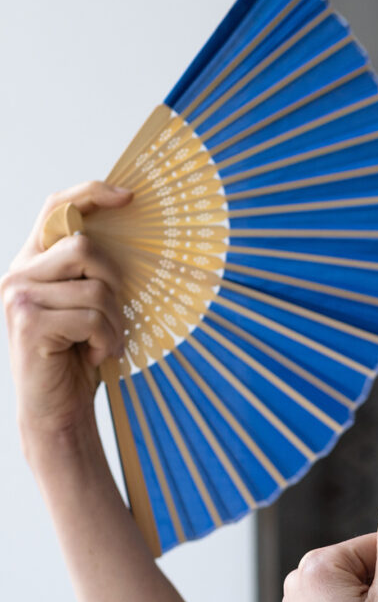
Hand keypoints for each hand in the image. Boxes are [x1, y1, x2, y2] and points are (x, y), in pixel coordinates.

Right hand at [2, 182, 130, 451]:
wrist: (57, 408)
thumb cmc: (78, 355)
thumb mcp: (89, 305)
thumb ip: (93, 273)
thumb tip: (135, 237)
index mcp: (34, 262)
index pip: (56, 207)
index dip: (92, 193)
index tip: (128, 197)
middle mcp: (19, 273)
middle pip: (86, 248)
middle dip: (115, 283)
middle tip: (115, 316)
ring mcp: (19, 297)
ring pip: (95, 286)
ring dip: (114, 321)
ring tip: (103, 342)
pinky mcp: (28, 323)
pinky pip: (91, 317)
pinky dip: (106, 339)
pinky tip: (94, 354)